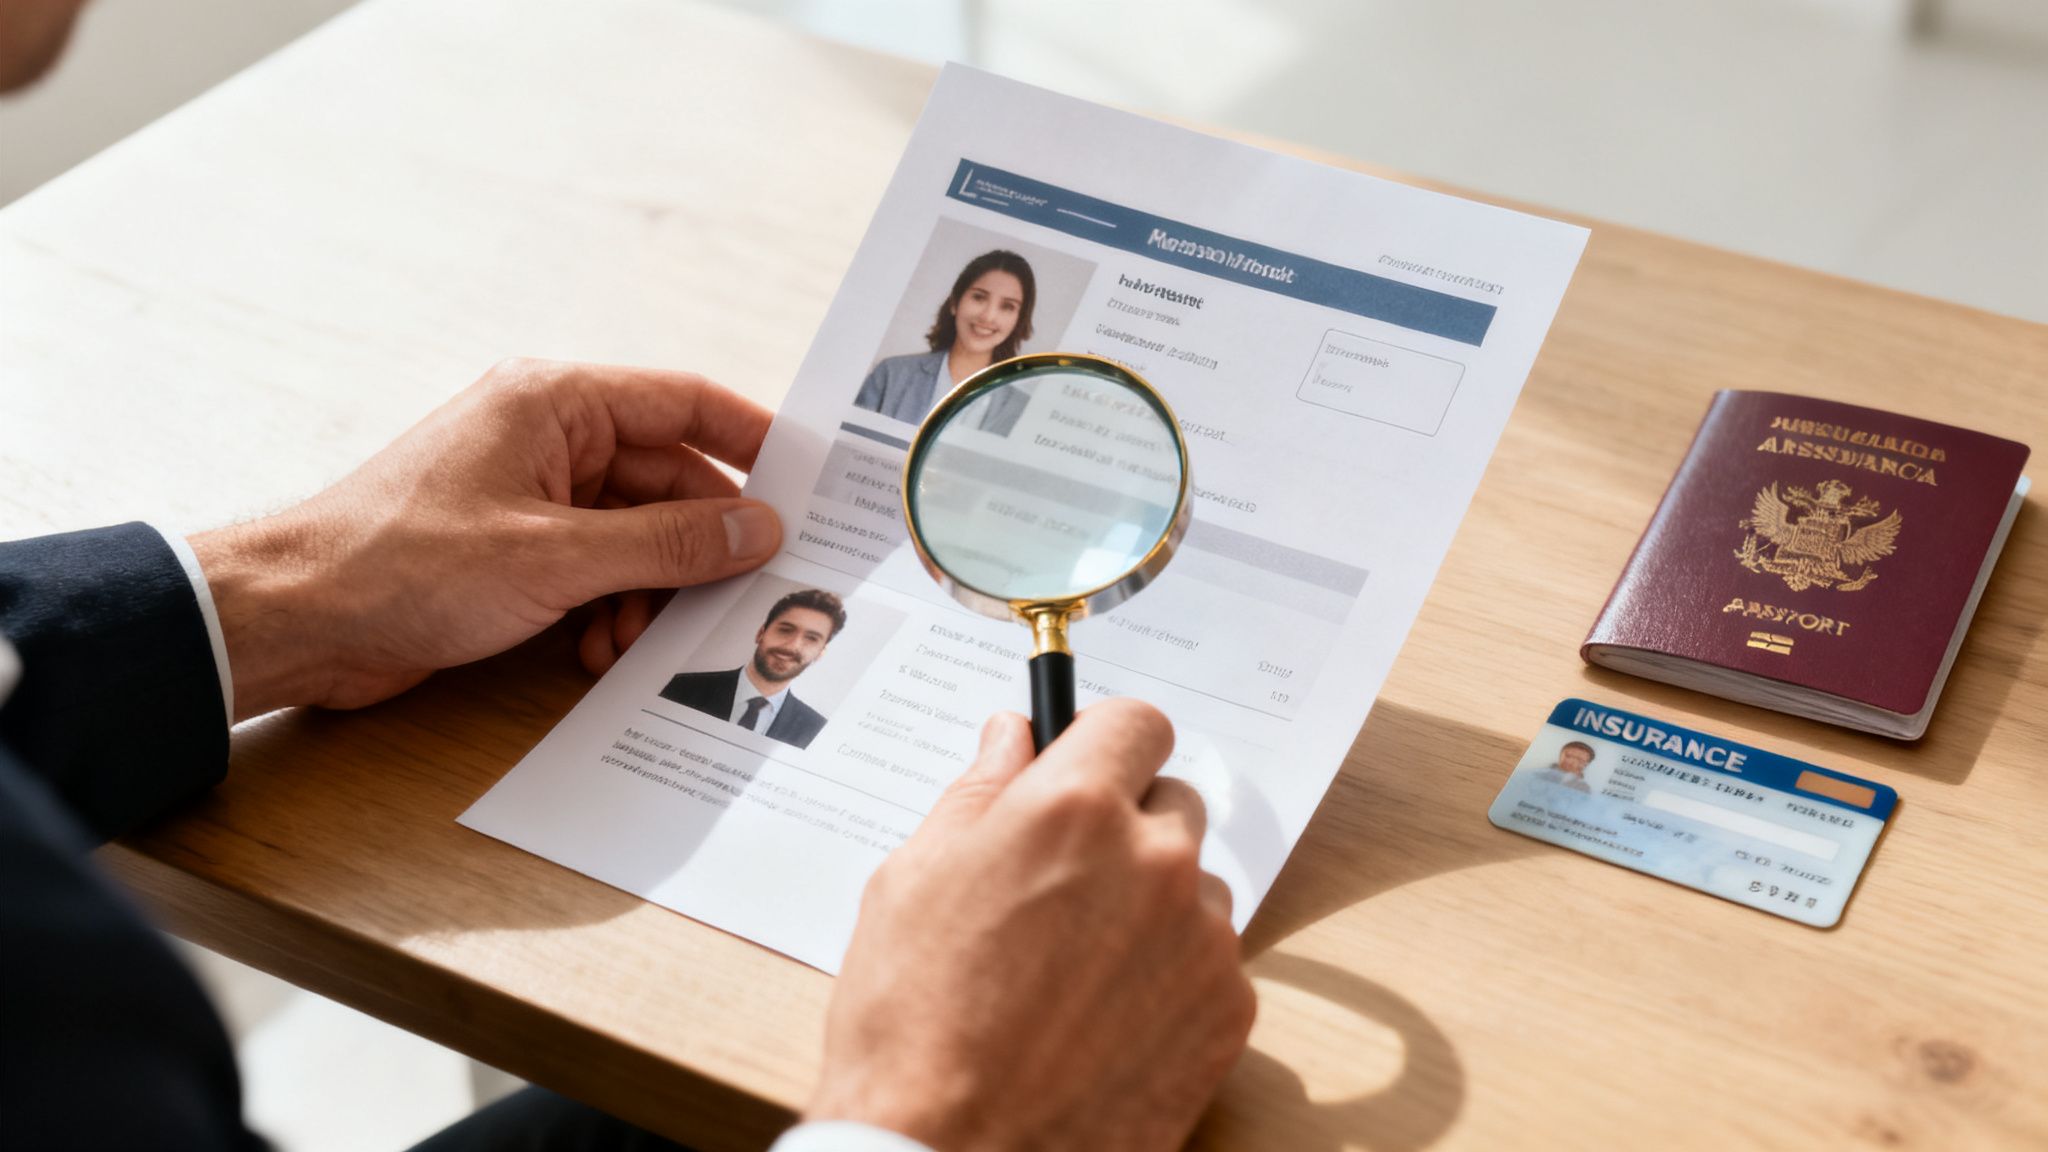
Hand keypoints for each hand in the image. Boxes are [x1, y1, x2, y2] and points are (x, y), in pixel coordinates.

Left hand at [191, 358, 780, 719]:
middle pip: (668, 482)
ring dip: (647, 593)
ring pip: (636, 536)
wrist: (298, 617)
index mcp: (557, 402)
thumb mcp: (555, 557)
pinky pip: (598, 569)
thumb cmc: (403, 563)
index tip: (810, 484)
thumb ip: (666, 543)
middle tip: (734, 599)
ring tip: (630, 639)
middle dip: (694, 549)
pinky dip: (608, 610)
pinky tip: (593, 651)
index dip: (754, 440)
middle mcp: (550, 437)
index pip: (685, 402)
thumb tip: (757, 529)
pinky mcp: (516, 547)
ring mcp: (533, 494)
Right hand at [808, 700, 1254, 1151]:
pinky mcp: (1228, 1012)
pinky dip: (1170, 977)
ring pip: (1192, 885)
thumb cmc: (911, 1024)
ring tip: (1074, 968)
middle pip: (1171, 801)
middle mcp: (1154, 859)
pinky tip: (1103, 1019)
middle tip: (1062, 883)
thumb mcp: (913, 880)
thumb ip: (977, 792)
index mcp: (1072, 809)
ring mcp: (1201, 938)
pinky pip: (1211, 961)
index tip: (1087, 763)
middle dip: (1125, 825)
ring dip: (1150, 903)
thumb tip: (1010, 736)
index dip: (1105, 741)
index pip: (1137, 722)